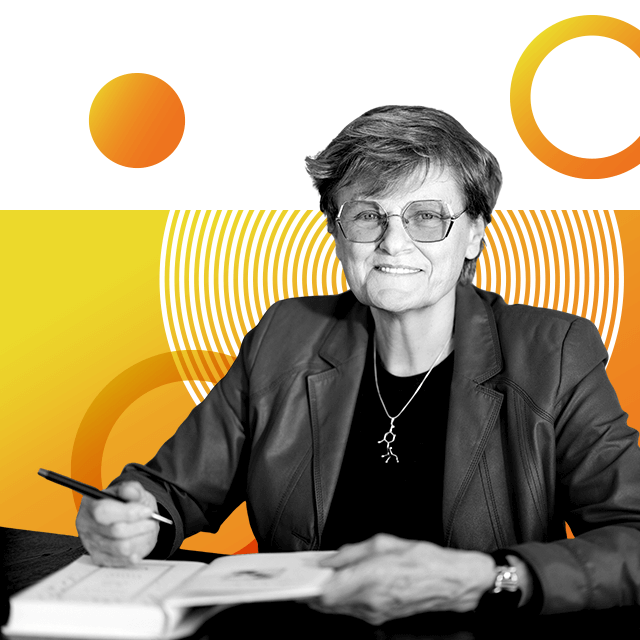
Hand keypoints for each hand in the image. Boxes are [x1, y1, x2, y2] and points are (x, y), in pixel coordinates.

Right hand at [76, 481, 159, 566]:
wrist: (128, 519)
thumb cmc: (128, 503)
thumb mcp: (132, 490)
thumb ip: (131, 488)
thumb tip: (130, 491)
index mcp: (90, 504)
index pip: (104, 511)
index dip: (128, 512)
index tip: (147, 511)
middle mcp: (86, 525)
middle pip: (115, 531)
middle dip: (139, 526)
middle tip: (152, 522)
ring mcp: (90, 543)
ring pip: (120, 548)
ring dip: (140, 539)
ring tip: (148, 531)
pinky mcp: (98, 558)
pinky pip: (119, 561)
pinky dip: (133, 556)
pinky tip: (139, 548)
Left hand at [309, 534, 495, 624]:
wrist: (450, 582)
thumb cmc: (423, 559)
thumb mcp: (384, 542)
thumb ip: (352, 552)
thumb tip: (330, 560)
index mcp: (371, 577)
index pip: (328, 591)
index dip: (308, 589)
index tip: (297, 580)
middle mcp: (371, 600)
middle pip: (329, 605)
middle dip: (312, 594)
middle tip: (302, 581)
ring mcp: (376, 613)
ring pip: (339, 610)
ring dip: (326, 598)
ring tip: (318, 582)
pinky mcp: (381, 618)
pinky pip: (353, 612)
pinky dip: (341, 601)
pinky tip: (340, 588)